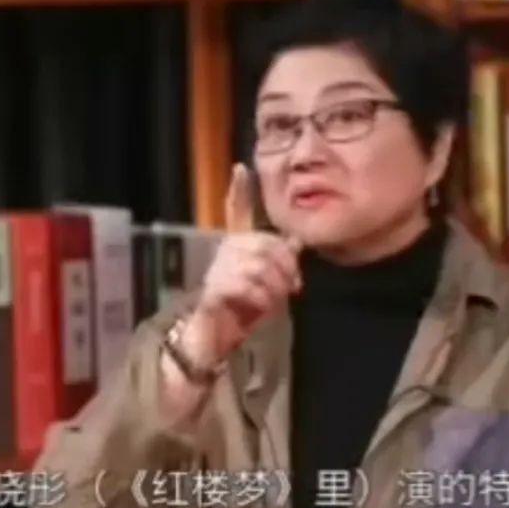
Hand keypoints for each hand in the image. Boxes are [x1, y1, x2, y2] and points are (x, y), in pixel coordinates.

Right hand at [181, 163, 302, 368]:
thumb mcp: (267, 284)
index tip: (240, 167)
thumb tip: (296, 242)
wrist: (215, 341)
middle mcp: (224, 254)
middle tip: (294, 286)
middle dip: (286, 265)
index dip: (239, 192)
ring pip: (257, 265)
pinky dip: (259, 297)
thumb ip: (278, 263)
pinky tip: (262, 306)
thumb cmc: (241, 311)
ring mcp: (216, 272)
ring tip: (277, 301)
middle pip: (263, 243)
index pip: (236, 213)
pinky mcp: (212, 292)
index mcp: (237, 248)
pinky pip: (242, 284)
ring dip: (275, 286)